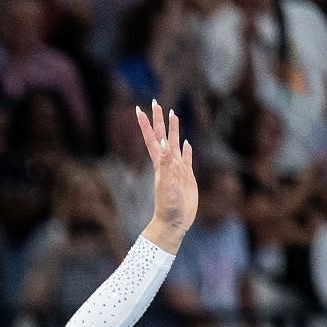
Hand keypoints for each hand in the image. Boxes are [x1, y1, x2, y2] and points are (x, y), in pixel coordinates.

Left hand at [138, 100, 197, 242]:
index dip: (146, 124)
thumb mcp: (167, 185)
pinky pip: (186, 159)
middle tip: (156, 102)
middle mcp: (167, 164)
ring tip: (173, 114)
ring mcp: (177, 170)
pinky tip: (186, 144)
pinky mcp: (186, 177)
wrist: (173, 224)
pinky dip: (186, 150)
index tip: (140, 108)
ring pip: (175, 143)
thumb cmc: (168, 208)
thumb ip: (166, 164)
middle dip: (159, 119)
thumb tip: (164, 145)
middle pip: (162, 136)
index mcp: (160, 165)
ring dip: (173, 129)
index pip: (152, 139)